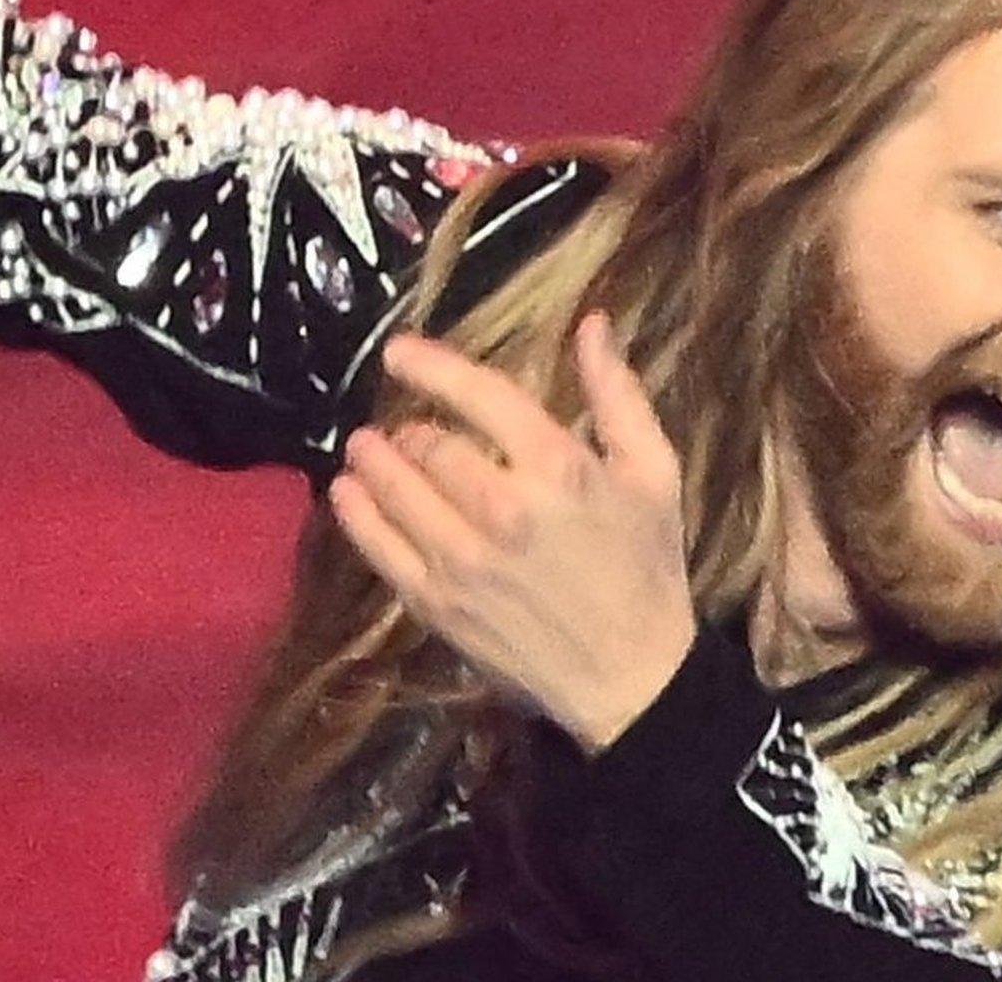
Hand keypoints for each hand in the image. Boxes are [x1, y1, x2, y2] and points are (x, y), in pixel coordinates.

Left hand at [327, 311, 697, 754]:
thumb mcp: (654, 471)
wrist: (631, 678)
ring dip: (372, 461)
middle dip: (408, 427)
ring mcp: (463, 560)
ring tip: (363, 448)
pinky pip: (380, 549)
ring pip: (395, 490)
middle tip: (401, 426)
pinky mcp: (438, 605)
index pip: (478, 397)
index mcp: (558, 469)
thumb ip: (618, 394)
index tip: (399, 352)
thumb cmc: (646, 567)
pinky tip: (348, 493)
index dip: (430, 366)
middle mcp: (503, 509)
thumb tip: (591, 323)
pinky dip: (357, 514)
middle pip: (428, 445)